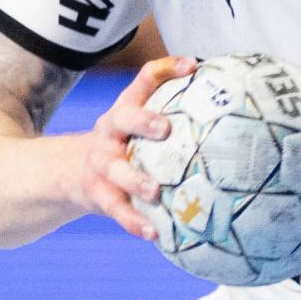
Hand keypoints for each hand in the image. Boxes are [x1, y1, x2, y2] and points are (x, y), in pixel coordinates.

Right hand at [69, 55, 195, 240]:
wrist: (71, 173)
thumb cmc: (125, 143)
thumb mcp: (138, 123)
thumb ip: (173, 111)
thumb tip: (230, 100)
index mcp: (124, 109)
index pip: (144, 81)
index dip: (165, 69)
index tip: (191, 66)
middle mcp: (110, 132)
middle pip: (122, 119)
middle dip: (142, 121)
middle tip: (164, 128)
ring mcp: (101, 164)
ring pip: (116, 171)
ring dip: (135, 180)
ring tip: (155, 191)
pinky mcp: (99, 194)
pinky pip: (116, 209)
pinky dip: (133, 221)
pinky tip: (153, 233)